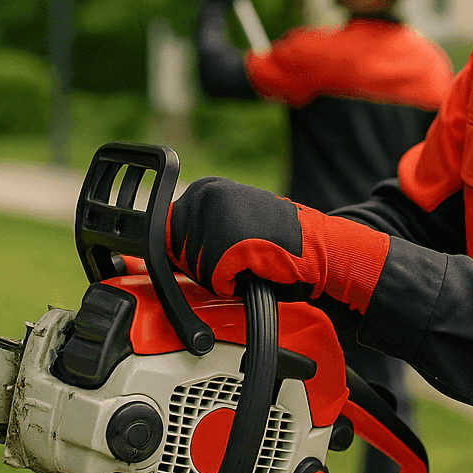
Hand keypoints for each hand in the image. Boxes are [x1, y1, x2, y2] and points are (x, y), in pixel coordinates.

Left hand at [165, 177, 390, 312]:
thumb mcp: (228, 222)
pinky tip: (253, 268)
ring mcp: (218, 216)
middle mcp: (207, 195)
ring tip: (247, 259)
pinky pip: (216, 281)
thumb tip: (154, 249)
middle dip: (202, 265)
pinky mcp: (231, 242)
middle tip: (237, 255)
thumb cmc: (274, 242)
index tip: (214, 251)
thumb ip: (194, 229)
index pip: (165, 231)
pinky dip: (232, 285)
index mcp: (205, 188)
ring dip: (219, 275)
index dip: (187, 252)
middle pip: (177, 252)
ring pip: (195, 269)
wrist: (318, 248)